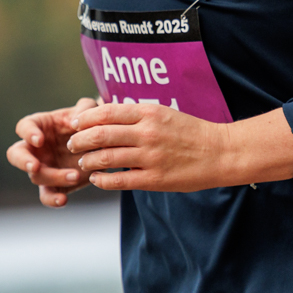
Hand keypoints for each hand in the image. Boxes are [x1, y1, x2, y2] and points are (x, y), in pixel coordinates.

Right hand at [5, 97, 99, 206]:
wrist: (99, 143)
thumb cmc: (87, 122)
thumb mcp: (89, 110)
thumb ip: (85, 108)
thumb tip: (78, 120)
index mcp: (39, 126)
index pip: (24, 127)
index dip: (28, 133)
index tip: (39, 139)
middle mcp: (35, 148)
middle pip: (16, 155)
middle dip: (23, 161)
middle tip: (34, 166)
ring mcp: (43, 168)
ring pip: (36, 177)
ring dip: (53, 177)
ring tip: (74, 175)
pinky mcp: (54, 184)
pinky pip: (47, 195)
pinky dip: (52, 200)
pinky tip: (63, 200)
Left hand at [66, 103, 292, 191]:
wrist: (220, 153)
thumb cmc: (190, 132)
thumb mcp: (163, 113)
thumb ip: (135, 115)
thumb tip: (103, 114)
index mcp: (149, 113)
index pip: (105, 112)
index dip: (84, 119)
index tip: (74, 125)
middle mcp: (147, 133)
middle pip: (100, 135)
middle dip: (79, 141)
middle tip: (72, 146)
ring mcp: (151, 157)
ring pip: (106, 158)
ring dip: (88, 162)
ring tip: (83, 163)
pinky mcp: (155, 179)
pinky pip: (119, 180)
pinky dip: (102, 180)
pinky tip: (97, 179)